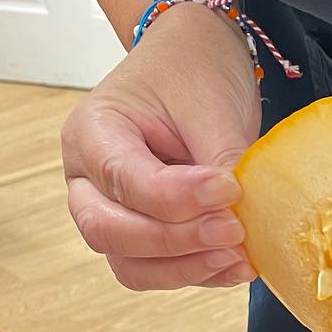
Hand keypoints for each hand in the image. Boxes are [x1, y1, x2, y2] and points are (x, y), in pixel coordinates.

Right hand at [62, 3, 262, 289]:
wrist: (199, 58)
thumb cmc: (194, 69)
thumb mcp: (211, 105)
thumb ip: (221, 162)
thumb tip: (243, 218)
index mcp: (91, 132)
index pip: (124, 180)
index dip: (179, 197)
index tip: (230, 190)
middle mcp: (87, 178)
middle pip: (108, 232)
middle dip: (174, 241)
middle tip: (233, 230)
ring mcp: (110, 210)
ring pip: (130, 264)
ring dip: (186, 268)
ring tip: (240, 256)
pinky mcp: (143, 233)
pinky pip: (159, 270)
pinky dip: (198, 273)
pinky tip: (240, 264)